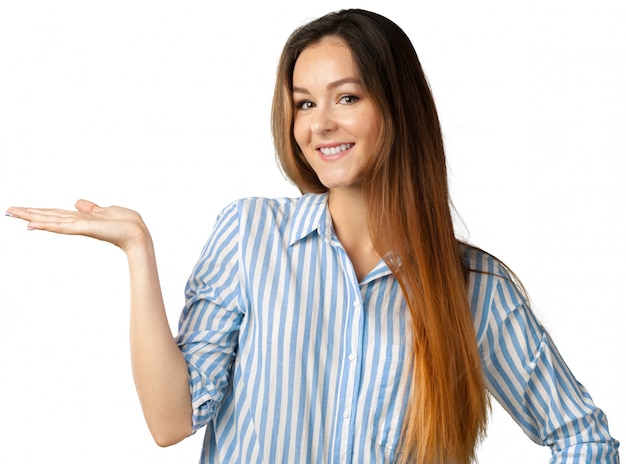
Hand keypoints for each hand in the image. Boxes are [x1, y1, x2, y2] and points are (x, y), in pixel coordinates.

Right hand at [6, 199, 149, 251]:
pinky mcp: (84, 228)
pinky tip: (33, 224)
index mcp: (81, 218)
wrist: (138, 233)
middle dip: (28, 214)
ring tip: (13, 213)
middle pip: (48, 216)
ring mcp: (79, 226)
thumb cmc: (127, 224)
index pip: (55, 214)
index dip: (39, 212)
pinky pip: (61, 226)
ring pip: (50, 220)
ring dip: (31, 217)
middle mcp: (77, 223)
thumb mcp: (106, 210)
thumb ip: (90, 208)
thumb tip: (77, 202)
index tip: (23, 210)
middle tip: (8, 210)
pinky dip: (47, 225)